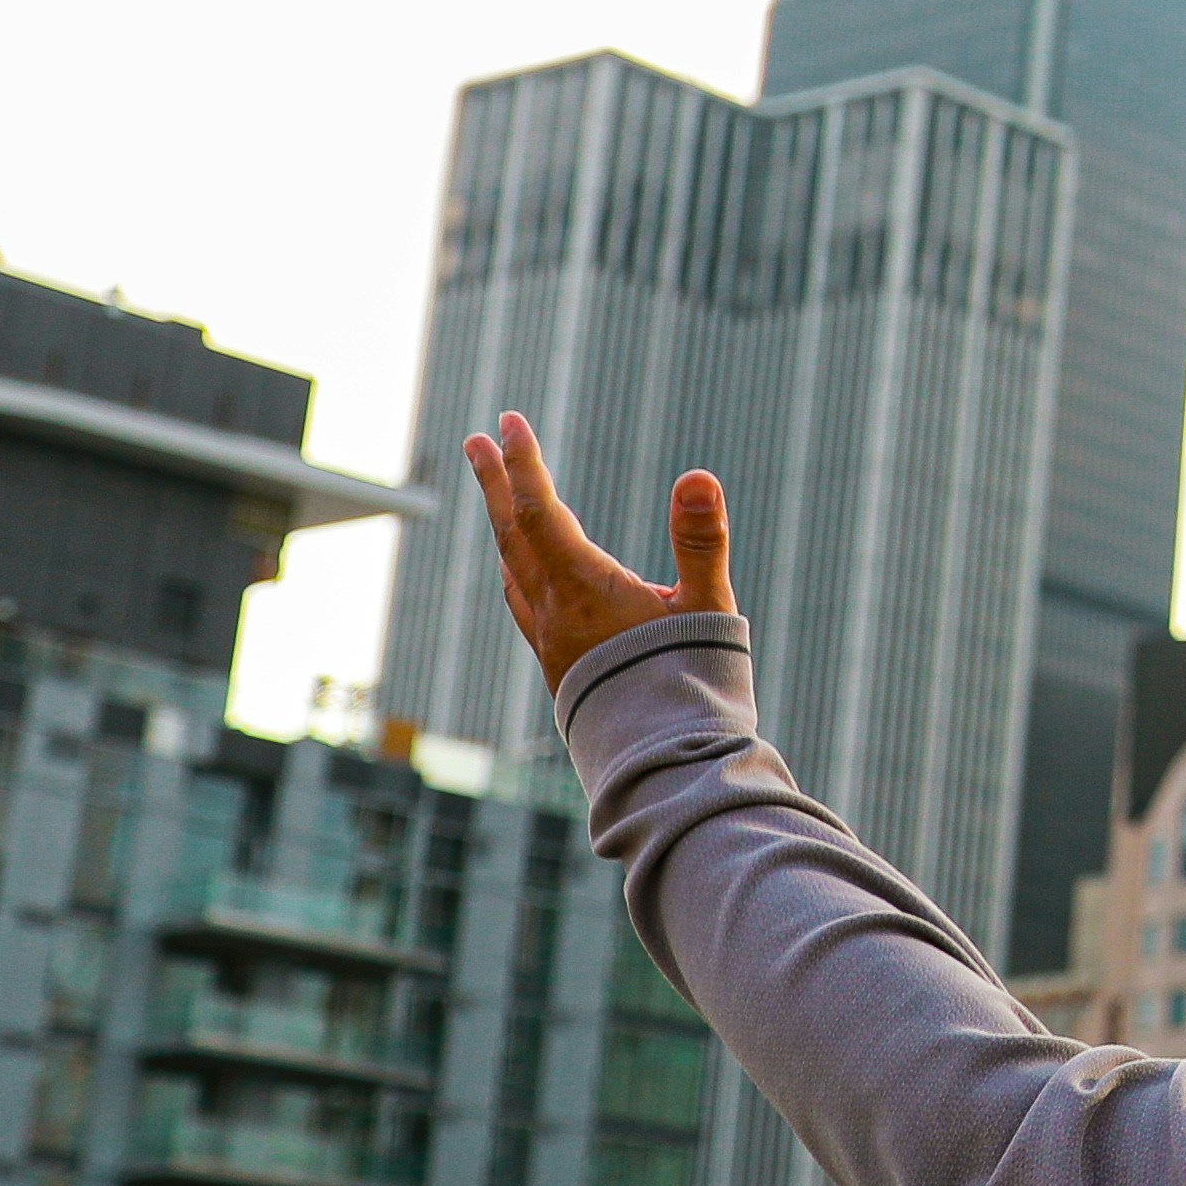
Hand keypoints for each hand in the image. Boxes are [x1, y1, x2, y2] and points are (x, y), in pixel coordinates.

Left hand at [463, 411, 738, 688]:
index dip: (523, 463)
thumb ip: (702, 539)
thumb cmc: (691, 684)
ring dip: (502, 523)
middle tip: (478, 442)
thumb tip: (698, 476)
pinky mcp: (557, 664)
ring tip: (497, 495)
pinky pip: (522, 600)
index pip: (541, 511)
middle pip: (513, 534)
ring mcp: (549, 640)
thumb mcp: (707, 607)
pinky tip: (520, 570)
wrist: (664, 763)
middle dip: (496, 483)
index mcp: (583, 588)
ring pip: (511, 568)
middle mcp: (553, 611)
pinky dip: (515, 566)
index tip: (509, 422)